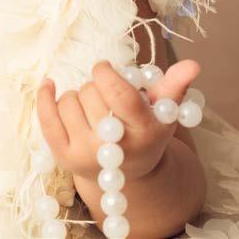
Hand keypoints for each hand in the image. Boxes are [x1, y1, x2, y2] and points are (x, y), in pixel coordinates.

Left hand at [36, 59, 199, 182]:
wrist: (127, 175)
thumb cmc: (145, 132)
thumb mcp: (164, 112)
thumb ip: (175, 86)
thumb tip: (192, 64)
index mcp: (142, 132)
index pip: (118, 94)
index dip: (107, 73)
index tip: (104, 68)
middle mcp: (113, 148)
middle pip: (91, 93)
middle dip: (96, 87)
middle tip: (106, 100)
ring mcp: (86, 154)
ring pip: (69, 99)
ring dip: (78, 95)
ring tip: (93, 109)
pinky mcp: (64, 157)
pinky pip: (46, 117)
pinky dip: (45, 96)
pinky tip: (49, 84)